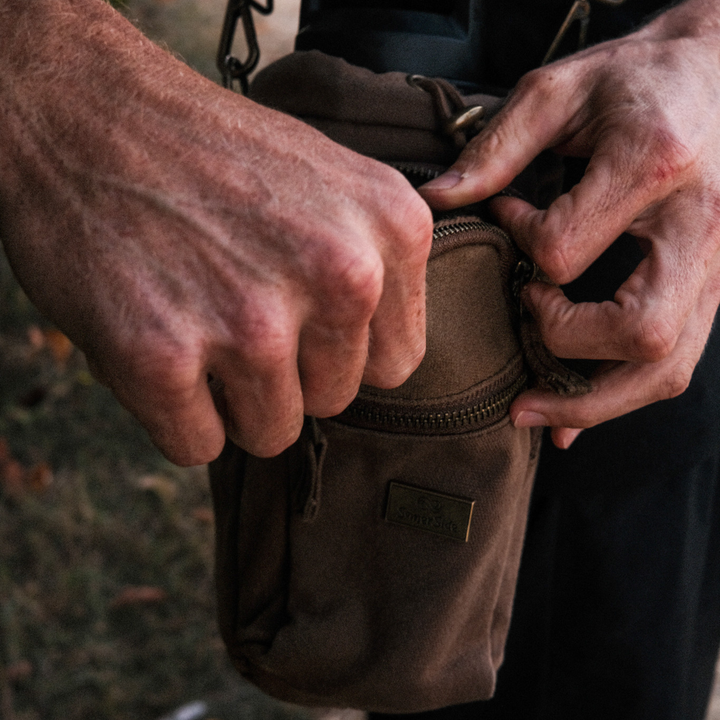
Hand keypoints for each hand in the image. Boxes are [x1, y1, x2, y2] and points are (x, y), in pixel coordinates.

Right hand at [0, 0, 431, 464]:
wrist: (87, 111)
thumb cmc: (211, 155)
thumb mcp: (331, 184)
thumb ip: (371, 268)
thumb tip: (375, 363)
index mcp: (392, 228)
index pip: (395, 362)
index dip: (343, 353)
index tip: (302, 322)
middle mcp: (340, 274)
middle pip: (334, 399)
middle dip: (286, 375)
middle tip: (234, 312)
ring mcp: (252, 319)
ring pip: (271, 433)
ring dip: (231, 401)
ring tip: (197, 329)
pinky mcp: (163, 356)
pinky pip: (196, 445)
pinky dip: (173, 415)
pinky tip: (157, 349)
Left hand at [420, 0, 719, 447]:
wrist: (716, 73)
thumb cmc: (635, 78)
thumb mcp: (557, 91)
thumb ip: (495, 149)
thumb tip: (438, 202)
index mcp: (654, 166)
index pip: (563, 251)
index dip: (518, 244)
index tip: (506, 217)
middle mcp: (700, 226)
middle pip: (637, 332)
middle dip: (561, 343)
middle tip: (522, 315)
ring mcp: (716, 266)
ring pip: (665, 369)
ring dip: (592, 401)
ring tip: (530, 408)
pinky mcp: (712, 286)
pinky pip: (675, 364)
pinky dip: (619, 397)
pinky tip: (572, 414)